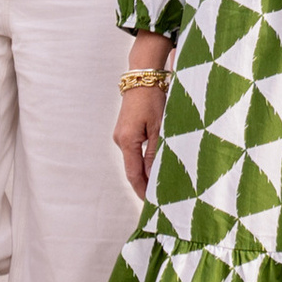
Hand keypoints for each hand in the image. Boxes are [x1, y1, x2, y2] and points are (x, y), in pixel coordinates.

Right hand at [114, 76, 165, 200]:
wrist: (143, 77)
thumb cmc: (153, 99)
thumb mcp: (159, 127)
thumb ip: (155, 153)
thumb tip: (152, 177)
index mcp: (127, 141)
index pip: (134, 174)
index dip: (142, 190)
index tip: (152, 204)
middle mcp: (120, 140)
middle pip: (132, 170)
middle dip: (145, 184)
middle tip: (160, 199)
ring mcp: (121, 135)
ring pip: (133, 161)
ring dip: (145, 173)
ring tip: (161, 185)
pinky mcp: (125, 130)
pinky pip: (134, 151)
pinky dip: (143, 161)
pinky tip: (155, 166)